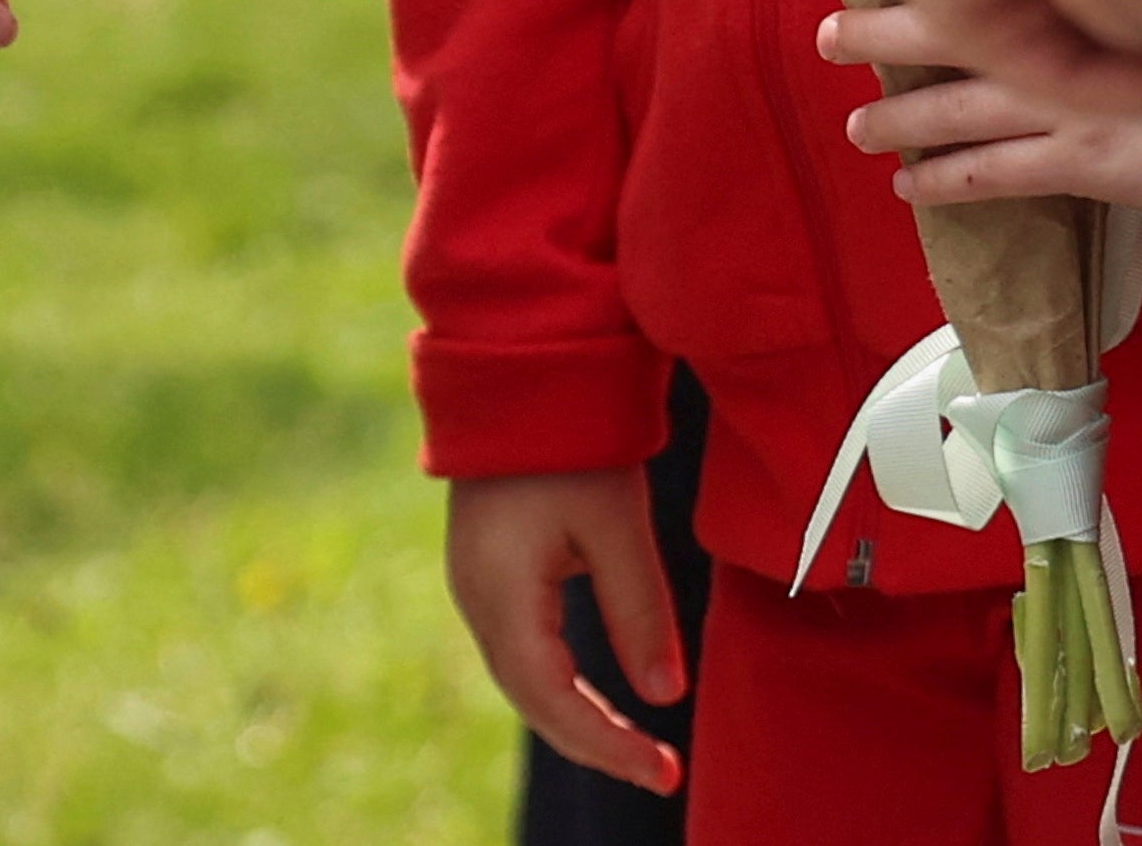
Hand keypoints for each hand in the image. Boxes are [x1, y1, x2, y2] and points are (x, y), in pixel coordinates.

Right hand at [444, 469, 686, 794]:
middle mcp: (476, 600)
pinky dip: (561, 685)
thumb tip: (666, 695)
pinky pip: (521, 649)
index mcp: (501, 592)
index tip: (664, 773)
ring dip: (577, 719)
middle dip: (596, 742)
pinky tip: (597, 697)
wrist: (516, 368)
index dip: (609, 744)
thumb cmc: (568, 437)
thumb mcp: (616, 522)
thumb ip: (640, 610)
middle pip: (533, 700)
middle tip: (659, 772)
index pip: (554, 700)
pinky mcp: (487, 570)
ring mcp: (475, 585)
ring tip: (636, 749)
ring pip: (525, 680)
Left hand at [817, 0, 1141, 216]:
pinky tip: (906, 186)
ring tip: (854, 122)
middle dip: (883, 22)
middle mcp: (1061, 26)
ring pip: (958, 103)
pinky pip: (997, 172)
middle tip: (826, 24)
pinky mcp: (1086, 156)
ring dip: (901, 112)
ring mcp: (1068, 93)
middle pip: (947, 19)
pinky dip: (947, 179)